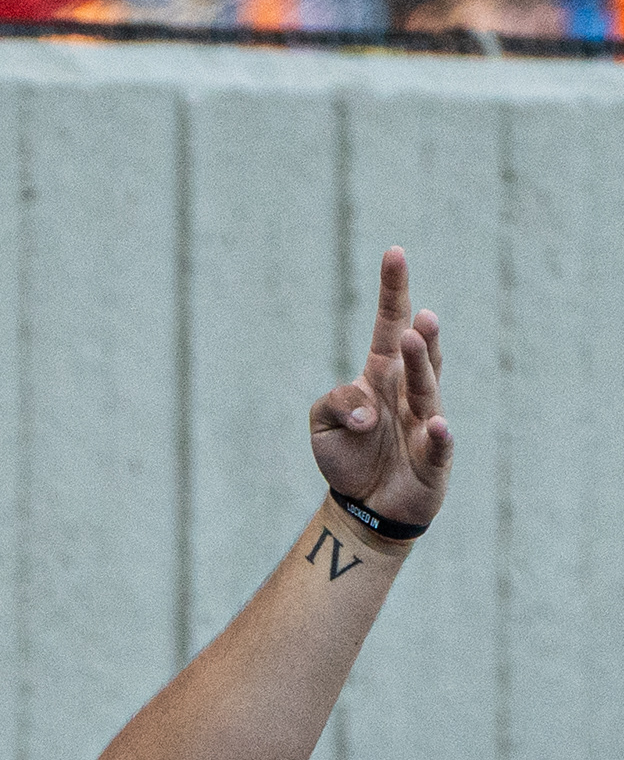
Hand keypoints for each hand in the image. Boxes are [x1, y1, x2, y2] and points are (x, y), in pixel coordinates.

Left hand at [310, 247, 452, 531]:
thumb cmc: (347, 456)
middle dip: (419, 334)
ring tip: (420, 339)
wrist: (363, 506)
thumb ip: (333, 402)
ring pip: (427, 391)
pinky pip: (438, 445)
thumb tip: (364, 413)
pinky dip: (439, 435)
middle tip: (419, 314)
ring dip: (424, 365)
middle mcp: (408, 392)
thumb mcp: (320, 423)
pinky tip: (436, 423)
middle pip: (417, 356)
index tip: (393, 253)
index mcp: (381, 374)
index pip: (388, 325)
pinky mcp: (433, 460)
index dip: (393, 291)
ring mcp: (424, 424)